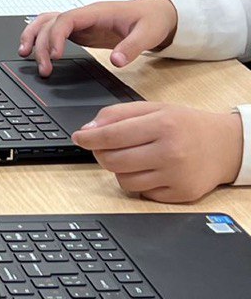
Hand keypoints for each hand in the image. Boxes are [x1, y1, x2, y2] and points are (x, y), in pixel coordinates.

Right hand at [18, 0, 178, 76]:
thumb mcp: (148, 34)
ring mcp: (80, 22)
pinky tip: (34, 49)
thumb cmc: (151, 20)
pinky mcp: (79, 31)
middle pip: (51, 24)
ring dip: (33, 37)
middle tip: (44, 69)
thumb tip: (115, 61)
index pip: (66, 19)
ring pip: (46, 23)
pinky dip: (40, 37)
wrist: (156, 14)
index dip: (56, 36)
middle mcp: (83, 15)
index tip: (55, 56)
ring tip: (24, 54)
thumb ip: (132, 48)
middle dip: (42, 45)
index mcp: (96, 12)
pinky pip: (52, 29)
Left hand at [73, 102, 243, 202]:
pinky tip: (151, 170)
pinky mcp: (181, 195)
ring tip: (132, 157)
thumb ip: (118, 114)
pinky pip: (142, 194)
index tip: (78, 138)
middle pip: (113, 161)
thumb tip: (88, 130)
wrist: (226, 145)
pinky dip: (138, 183)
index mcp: (163, 125)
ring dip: (119, 170)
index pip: (112, 135)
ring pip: (124, 181)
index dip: (89, 138)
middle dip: (100, 154)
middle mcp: (171, 152)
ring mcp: (176, 177)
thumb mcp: (154, 108)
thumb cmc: (186, 125)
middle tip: (104, 148)